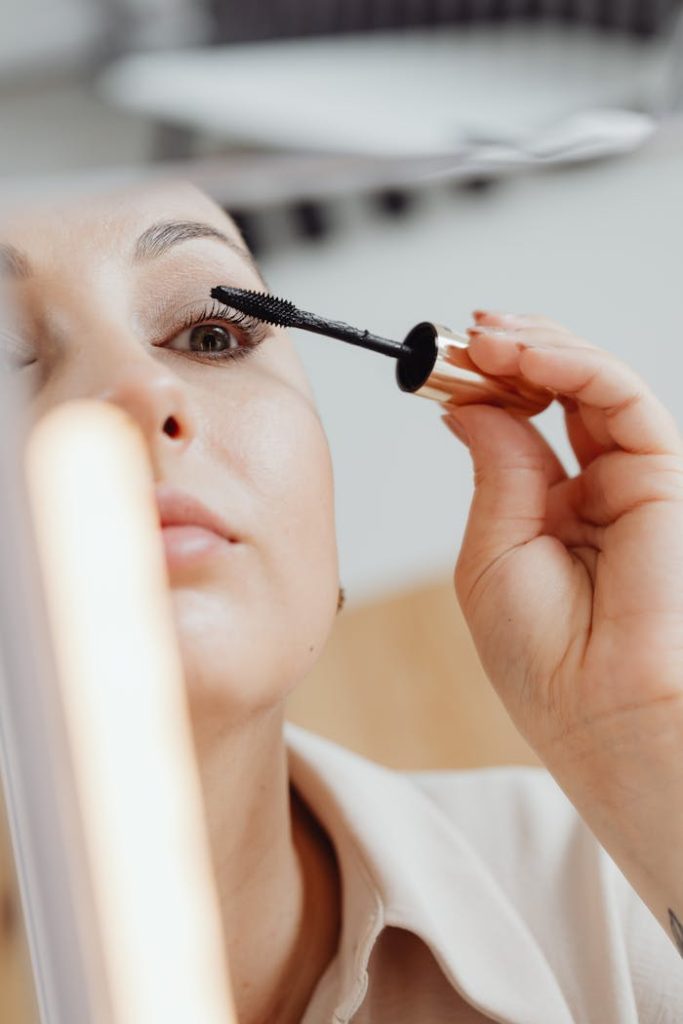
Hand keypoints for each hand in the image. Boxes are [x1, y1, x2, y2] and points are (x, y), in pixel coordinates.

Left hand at [442, 310, 682, 951]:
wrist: (605, 720)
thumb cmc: (546, 664)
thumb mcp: (493, 554)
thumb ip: (498, 470)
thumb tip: (473, 404)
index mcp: (548, 514)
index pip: (522, 425)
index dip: (486, 386)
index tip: (441, 363)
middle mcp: (592, 490)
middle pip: (558, 393)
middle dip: (510, 355)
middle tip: (462, 336)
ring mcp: (629, 481)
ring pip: (592, 385)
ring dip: (537, 348)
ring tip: (484, 336)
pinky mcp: (662, 479)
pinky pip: (623, 400)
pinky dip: (575, 367)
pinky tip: (524, 358)